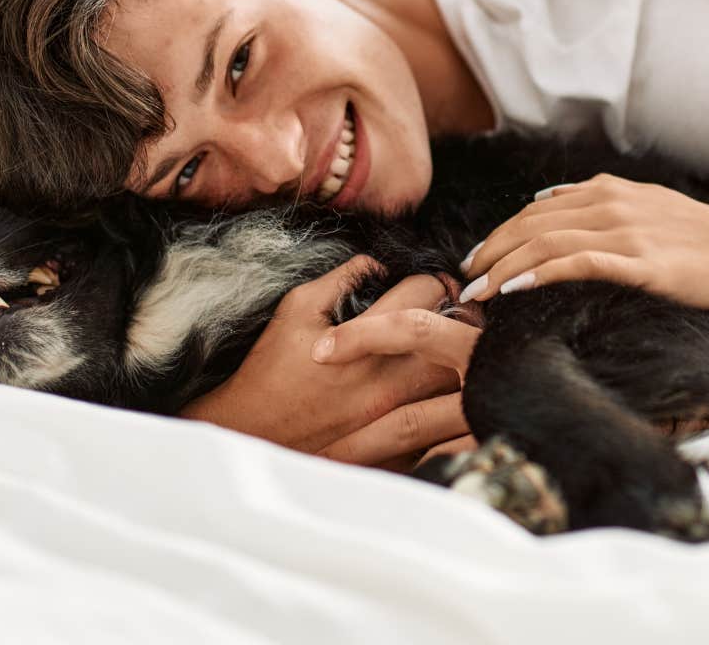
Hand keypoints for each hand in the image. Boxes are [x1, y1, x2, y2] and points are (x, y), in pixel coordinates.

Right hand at [177, 258, 472, 469]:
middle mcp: (390, 381)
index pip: (426, 292)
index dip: (430, 277)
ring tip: (445, 344)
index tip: (424, 282)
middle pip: (455, 333)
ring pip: (456, 377)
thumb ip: (343, 278)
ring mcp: (398, 417)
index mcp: (368, 343)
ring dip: (455, 355)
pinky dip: (444, 396)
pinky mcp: (399, 447)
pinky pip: (441, 417)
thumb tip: (376, 261)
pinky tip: (434, 385)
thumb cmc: (271, 368)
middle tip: (446, 308)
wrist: (252, 433)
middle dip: (454, 313)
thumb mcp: (299, 308)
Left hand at [456, 173, 708, 308]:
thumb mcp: (647, 207)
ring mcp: (625, 233)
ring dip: (501, 267)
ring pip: (544, 244)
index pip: (535, 211)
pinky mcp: (641, 263)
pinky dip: (538, 275)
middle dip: (490, 252)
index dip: (499, 235)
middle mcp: (610, 204)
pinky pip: (576, 264)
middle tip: (462, 280)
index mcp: (608, 191)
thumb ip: (600, 205)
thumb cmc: (705, 237)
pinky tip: (512, 291)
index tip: (476, 260)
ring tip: (475, 292)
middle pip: (529, 226)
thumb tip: (547, 203)